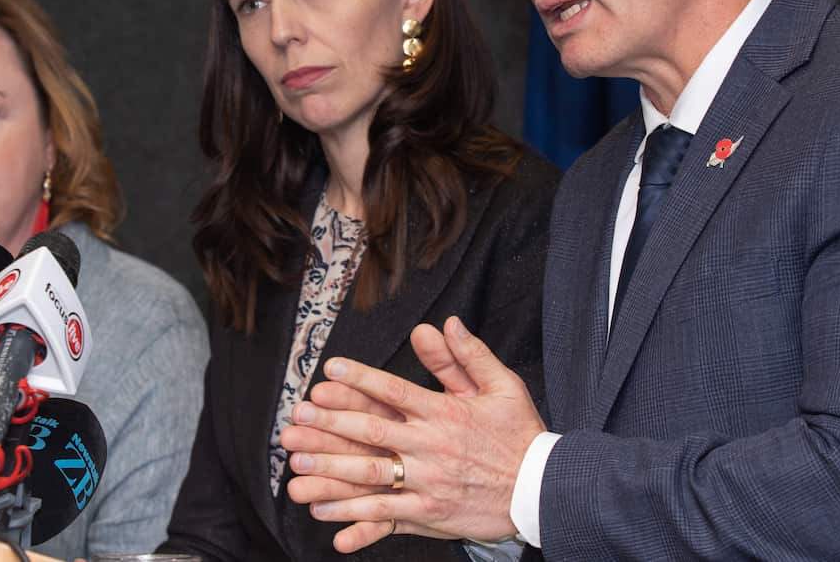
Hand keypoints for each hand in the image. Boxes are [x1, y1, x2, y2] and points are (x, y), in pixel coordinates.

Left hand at [285, 316, 545, 552]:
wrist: (543, 489)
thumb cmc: (520, 434)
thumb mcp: (501, 386)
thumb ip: (467, 356)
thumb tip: (443, 324)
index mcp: (445, 413)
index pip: (394, 391)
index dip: (359, 379)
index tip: (328, 370)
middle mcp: (431, 447)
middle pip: (372, 433)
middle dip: (330, 424)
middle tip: (296, 418)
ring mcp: (428, 484)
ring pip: (371, 477)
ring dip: (331, 470)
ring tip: (297, 465)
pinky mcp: (430, 515)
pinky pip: (386, 514)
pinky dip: (354, 516)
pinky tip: (326, 511)